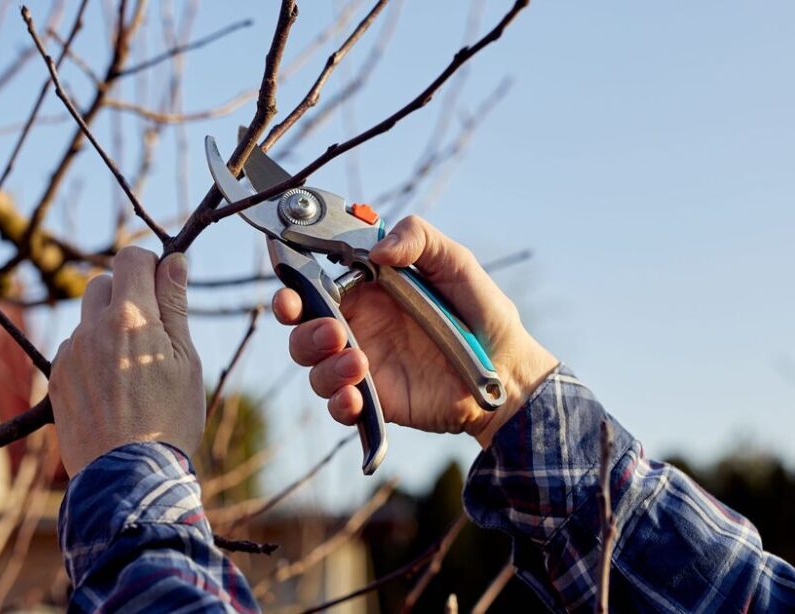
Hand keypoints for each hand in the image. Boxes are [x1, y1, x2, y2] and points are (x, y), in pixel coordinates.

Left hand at [49, 247, 203, 475]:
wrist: (127, 478)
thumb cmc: (169, 420)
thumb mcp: (185, 360)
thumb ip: (175, 305)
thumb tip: (174, 261)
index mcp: (130, 318)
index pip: (131, 258)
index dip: (150, 264)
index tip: (164, 286)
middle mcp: (91, 329)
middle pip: (102, 283)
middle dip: (126, 293)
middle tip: (152, 329)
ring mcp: (70, 354)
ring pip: (87, 319)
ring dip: (108, 328)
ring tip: (133, 369)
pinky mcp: (58, 379)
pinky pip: (75, 350)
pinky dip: (92, 355)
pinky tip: (113, 388)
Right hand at [272, 215, 557, 447]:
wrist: (508, 371)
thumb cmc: (481, 313)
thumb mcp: (456, 263)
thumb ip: (418, 239)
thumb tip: (378, 249)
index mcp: (367, 288)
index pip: (314, 280)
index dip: (292, 278)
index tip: (286, 281)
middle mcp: (357, 324)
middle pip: (301, 325)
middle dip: (297, 324)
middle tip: (327, 328)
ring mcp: (362, 364)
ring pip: (313, 366)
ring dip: (323, 365)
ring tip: (358, 362)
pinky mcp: (374, 400)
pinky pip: (339, 405)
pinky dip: (338, 402)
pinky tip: (355, 398)